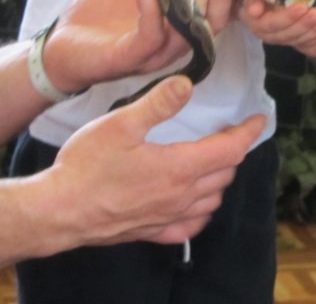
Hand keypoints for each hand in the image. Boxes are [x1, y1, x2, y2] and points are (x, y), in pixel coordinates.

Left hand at [43, 0, 234, 93]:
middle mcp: (174, 43)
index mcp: (181, 24)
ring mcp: (153, 54)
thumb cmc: (103, 14)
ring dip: (193, 2)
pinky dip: (151, 12)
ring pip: (186, 34)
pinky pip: (148, 38)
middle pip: (211, 24)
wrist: (62, 43)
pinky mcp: (127, 59)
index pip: (216, 10)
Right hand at [46, 76, 264, 245]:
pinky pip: (190, 225)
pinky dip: (201, 211)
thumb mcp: (121, 124)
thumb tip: (187, 84)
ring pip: (211, 199)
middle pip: (224, 173)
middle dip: (233, 150)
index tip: (258, 120)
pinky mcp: (151, 232)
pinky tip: (194, 202)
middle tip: (229, 132)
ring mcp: (167, 217)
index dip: (248, 133)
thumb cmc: (86, 166)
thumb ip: (158, 103)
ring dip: (219, 178)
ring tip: (214, 159)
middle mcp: (180, 196)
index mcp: (179, 168)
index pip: (230, 150)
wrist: (57, 212)